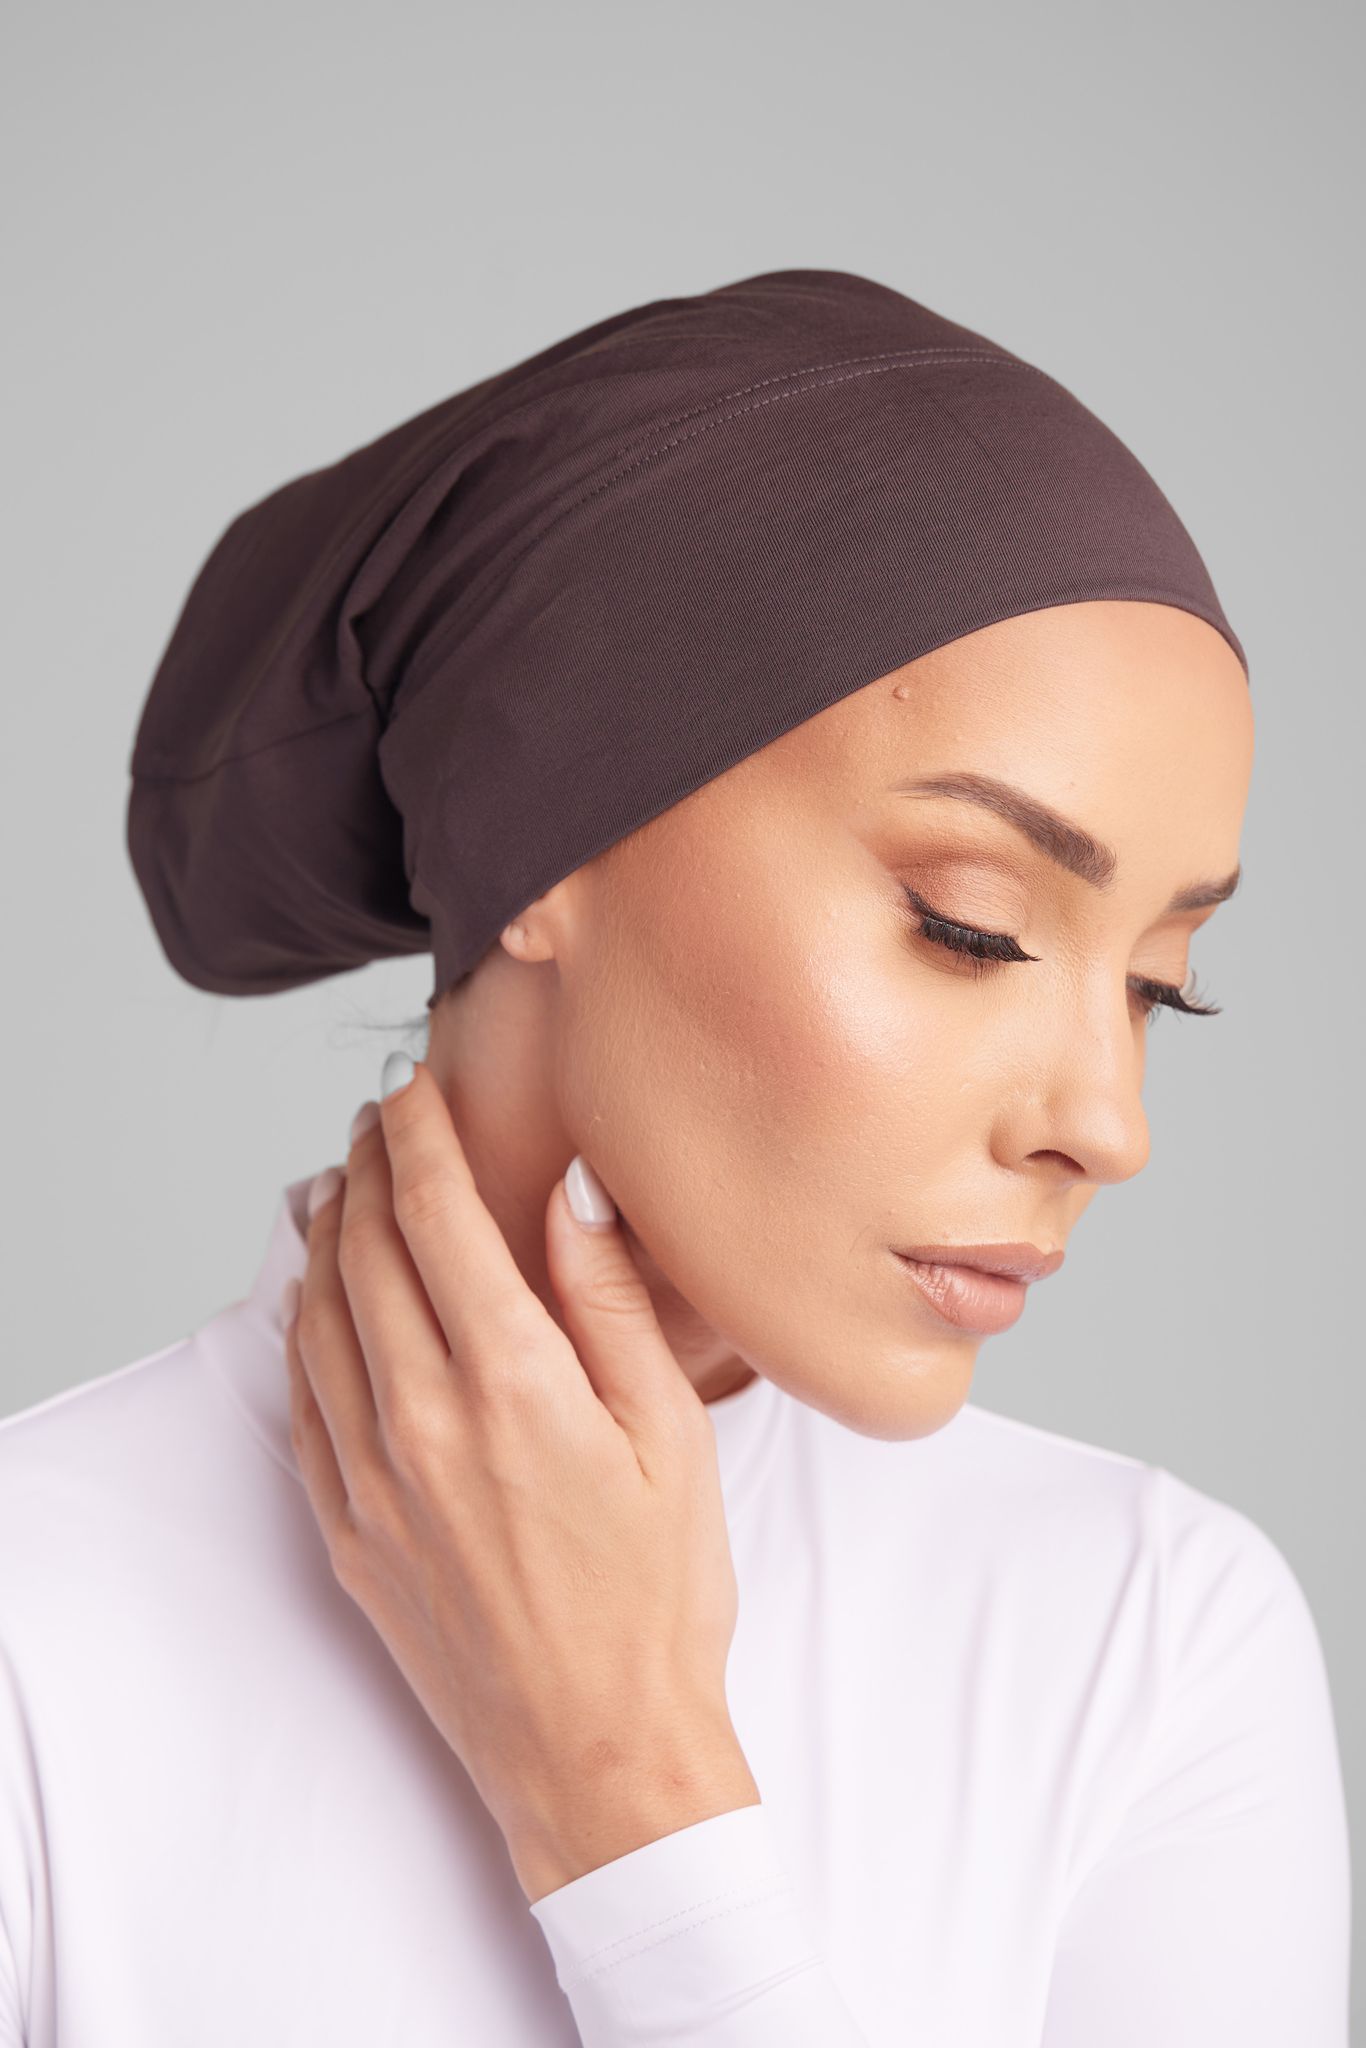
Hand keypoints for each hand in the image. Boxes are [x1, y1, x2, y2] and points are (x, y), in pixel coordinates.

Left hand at [282, 1056, 759, 1902]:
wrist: (599, 1756)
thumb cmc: (657, 1602)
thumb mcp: (672, 1440)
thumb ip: (613, 1307)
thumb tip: (576, 1195)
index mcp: (514, 1386)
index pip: (439, 1217)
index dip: (420, 1135)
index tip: (415, 1086)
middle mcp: (425, 1421)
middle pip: (368, 1251)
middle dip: (369, 1166)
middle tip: (379, 1118)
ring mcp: (374, 1480)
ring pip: (320, 1317)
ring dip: (326, 1235)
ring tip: (342, 1186)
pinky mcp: (347, 1532)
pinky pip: (304, 1402)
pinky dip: (303, 1328)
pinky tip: (318, 1301)